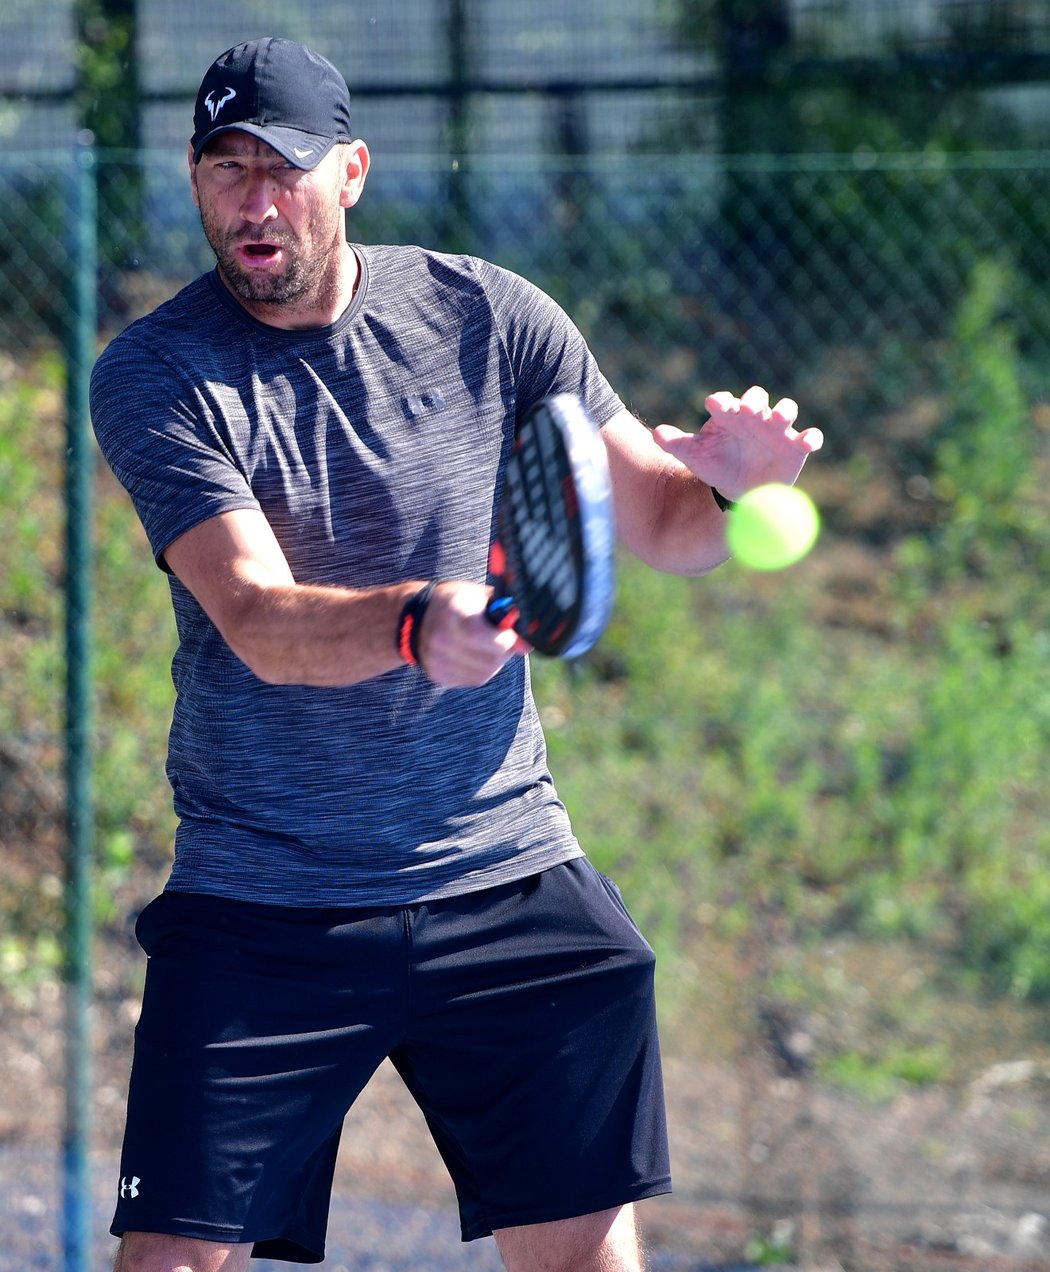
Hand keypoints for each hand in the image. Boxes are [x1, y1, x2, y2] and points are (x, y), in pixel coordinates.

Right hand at [416, 581, 529, 686]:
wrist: (415, 617)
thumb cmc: (456, 602)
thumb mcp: (479, 597)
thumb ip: (505, 616)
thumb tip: (527, 646)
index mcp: (452, 611)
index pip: (482, 635)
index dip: (504, 638)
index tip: (508, 632)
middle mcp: (441, 637)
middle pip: (490, 659)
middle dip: (503, 650)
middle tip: (500, 638)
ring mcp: (437, 660)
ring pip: (485, 672)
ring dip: (494, 661)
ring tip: (485, 645)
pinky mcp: (438, 675)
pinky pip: (473, 680)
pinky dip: (480, 669)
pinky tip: (473, 654)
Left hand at [651, 385, 822, 500]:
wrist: (738, 490)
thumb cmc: (716, 465)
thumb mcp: (695, 456)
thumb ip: (677, 444)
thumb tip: (656, 434)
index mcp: (729, 415)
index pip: (726, 401)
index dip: (722, 401)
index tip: (714, 404)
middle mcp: (755, 417)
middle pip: (757, 399)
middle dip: (754, 400)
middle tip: (748, 408)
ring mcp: (777, 430)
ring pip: (786, 411)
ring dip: (785, 411)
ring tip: (780, 417)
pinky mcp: (796, 446)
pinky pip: (809, 438)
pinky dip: (812, 437)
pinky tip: (809, 442)